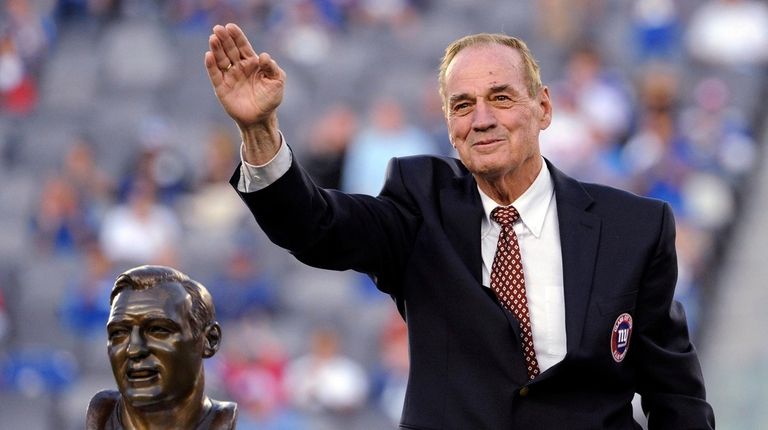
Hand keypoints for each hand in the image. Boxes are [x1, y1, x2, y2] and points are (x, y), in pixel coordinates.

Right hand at [205, 23, 283, 161]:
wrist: (261, 119)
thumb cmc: (270, 99)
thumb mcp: (277, 81)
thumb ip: (272, 68)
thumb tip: (264, 56)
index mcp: (252, 63)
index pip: (242, 46)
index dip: (237, 36)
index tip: (230, 27)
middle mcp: (239, 67)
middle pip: (229, 49)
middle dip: (224, 39)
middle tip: (218, 28)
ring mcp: (229, 76)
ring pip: (221, 59)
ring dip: (216, 49)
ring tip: (213, 38)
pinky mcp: (221, 87)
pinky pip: (215, 74)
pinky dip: (211, 65)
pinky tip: (208, 55)